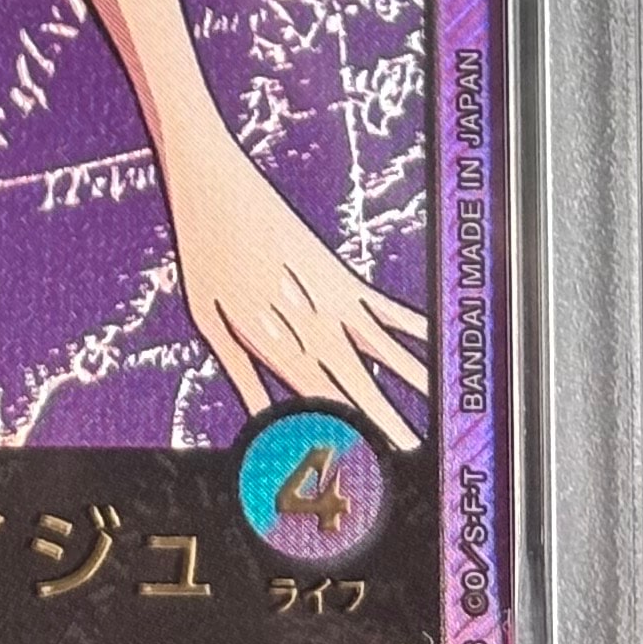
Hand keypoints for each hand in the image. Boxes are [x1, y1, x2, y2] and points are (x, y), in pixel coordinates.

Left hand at [160, 131, 428, 448]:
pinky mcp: (339, 270)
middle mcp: (307, 324)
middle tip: (414, 447)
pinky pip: (384, 305)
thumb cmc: (204, 251)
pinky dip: (413, 326)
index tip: (366, 460)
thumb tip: (262, 423)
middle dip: (384, 418)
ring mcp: (328, 296)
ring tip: (438, 407)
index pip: (315, 402)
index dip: (342, 433)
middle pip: (354, 382)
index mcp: (272, 342)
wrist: (214, 183)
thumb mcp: (208, 320)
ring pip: (379, 348)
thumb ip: (240, 375)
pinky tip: (437, 340)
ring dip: (409, 380)